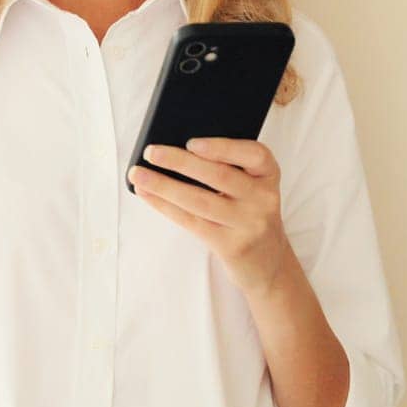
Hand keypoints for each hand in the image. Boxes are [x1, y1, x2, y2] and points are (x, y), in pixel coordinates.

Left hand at [128, 138, 294, 296]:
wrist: (269, 263)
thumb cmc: (249, 213)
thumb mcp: (252, 187)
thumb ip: (229, 167)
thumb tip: (176, 148)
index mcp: (269, 175)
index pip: (255, 154)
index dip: (222, 147)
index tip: (191, 142)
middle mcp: (264, 199)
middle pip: (219, 176)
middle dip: (180, 162)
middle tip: (151, 151)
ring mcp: (249, 225)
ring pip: (200, 200)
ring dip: (164, 185)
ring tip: (138, 173)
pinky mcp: (232, 246)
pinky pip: (192, 222)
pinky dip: (165, 206)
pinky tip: (147, 194)